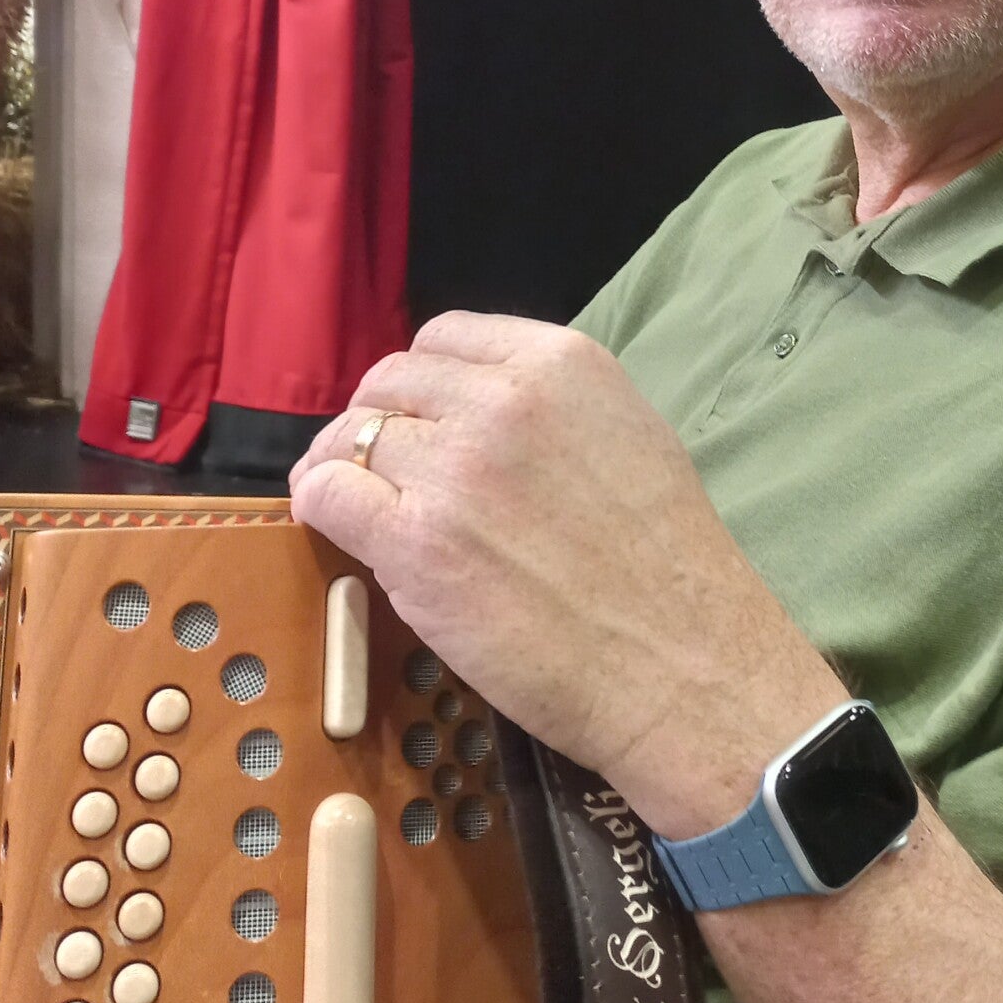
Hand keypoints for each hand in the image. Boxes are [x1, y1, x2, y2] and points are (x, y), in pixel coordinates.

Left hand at [290, 315, 843, 833]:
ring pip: (353, 437)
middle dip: (376, 421)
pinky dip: (320, 505)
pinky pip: (328, 493)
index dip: (420, 382)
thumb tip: (471, 410)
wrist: (682, 664)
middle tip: (378, 467)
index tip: (418, 418)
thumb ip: (549, 407)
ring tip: (351, 502)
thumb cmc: (667, 568)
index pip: (444, 338)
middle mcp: (502, 400)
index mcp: (560, 363)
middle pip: (390, 383)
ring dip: (344, 467)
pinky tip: (335, 526)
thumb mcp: (627, 435)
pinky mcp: (415, 541)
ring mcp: (454, 468)